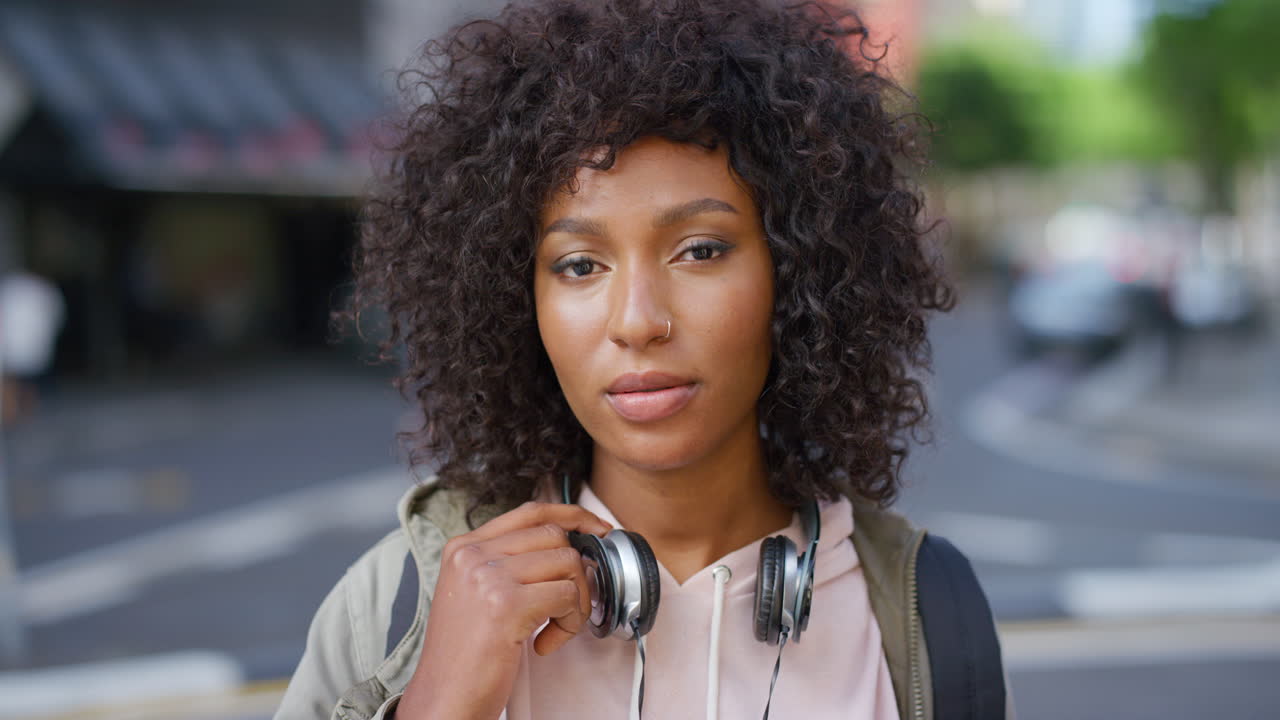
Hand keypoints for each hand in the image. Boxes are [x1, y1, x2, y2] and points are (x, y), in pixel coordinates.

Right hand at [395, 500, 612, 719]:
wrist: (444, 698)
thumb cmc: (464, 655)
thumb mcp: (475, 594)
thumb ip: (509, 563)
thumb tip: (566, 548)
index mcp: (463, 547)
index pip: (530, 512)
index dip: (572, 516)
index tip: (599, 529)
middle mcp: (472, 554)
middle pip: (554, 537)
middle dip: (576, 573)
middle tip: (567, 608)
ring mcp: (487, 576)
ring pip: (567, 563)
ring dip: (575, 602)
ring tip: (554, 630)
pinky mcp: (506, 604)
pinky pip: (567, 596)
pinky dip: (569, 624)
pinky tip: (545, 644)